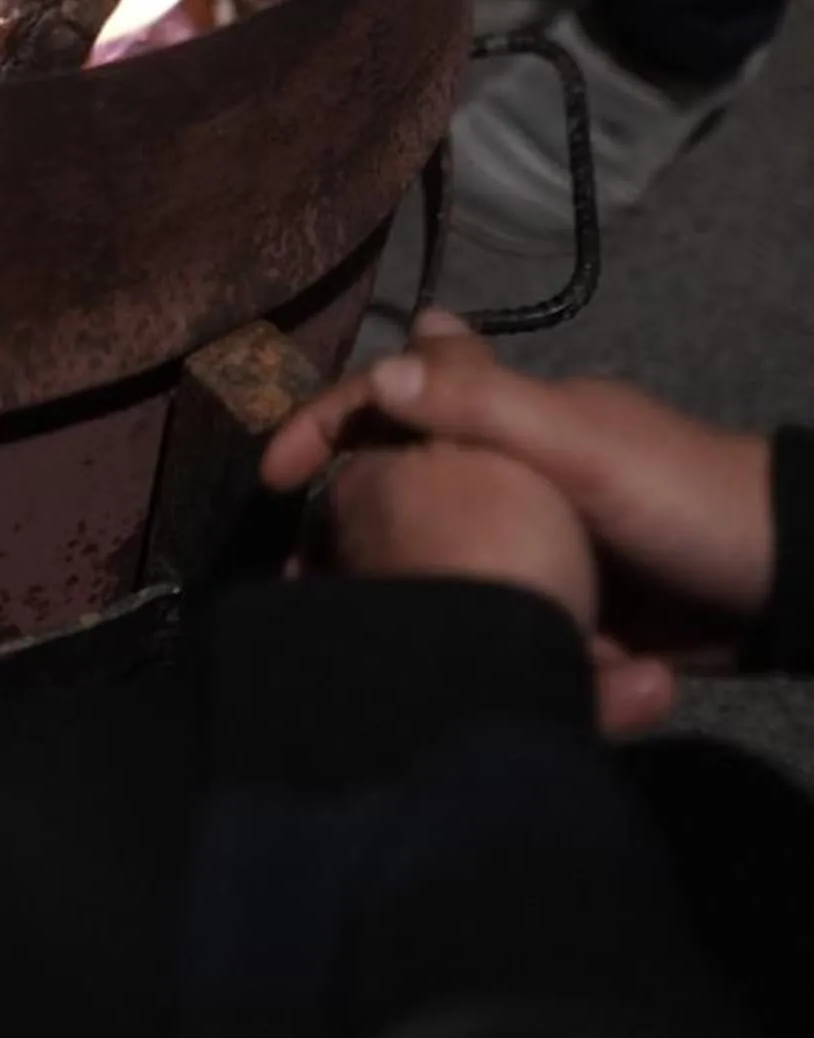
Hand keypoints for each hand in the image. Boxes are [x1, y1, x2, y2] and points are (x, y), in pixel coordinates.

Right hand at [264, 313, 774, 733]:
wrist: (793, 592)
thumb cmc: (685, 502)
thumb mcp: (584, 448)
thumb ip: (488, 406)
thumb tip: (385, 367)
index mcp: (513, 414)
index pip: (397, 397)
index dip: (328, 423)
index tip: (275, 479)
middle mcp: (515, 465)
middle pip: (404, 483)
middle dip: (344, 531)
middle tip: (297, 591)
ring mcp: (541, 536)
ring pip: (442, 556)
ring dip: (402, 595)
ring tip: (346, 646)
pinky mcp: (566, 603)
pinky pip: (496, 612)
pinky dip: (469, 636)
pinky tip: (434, 670)